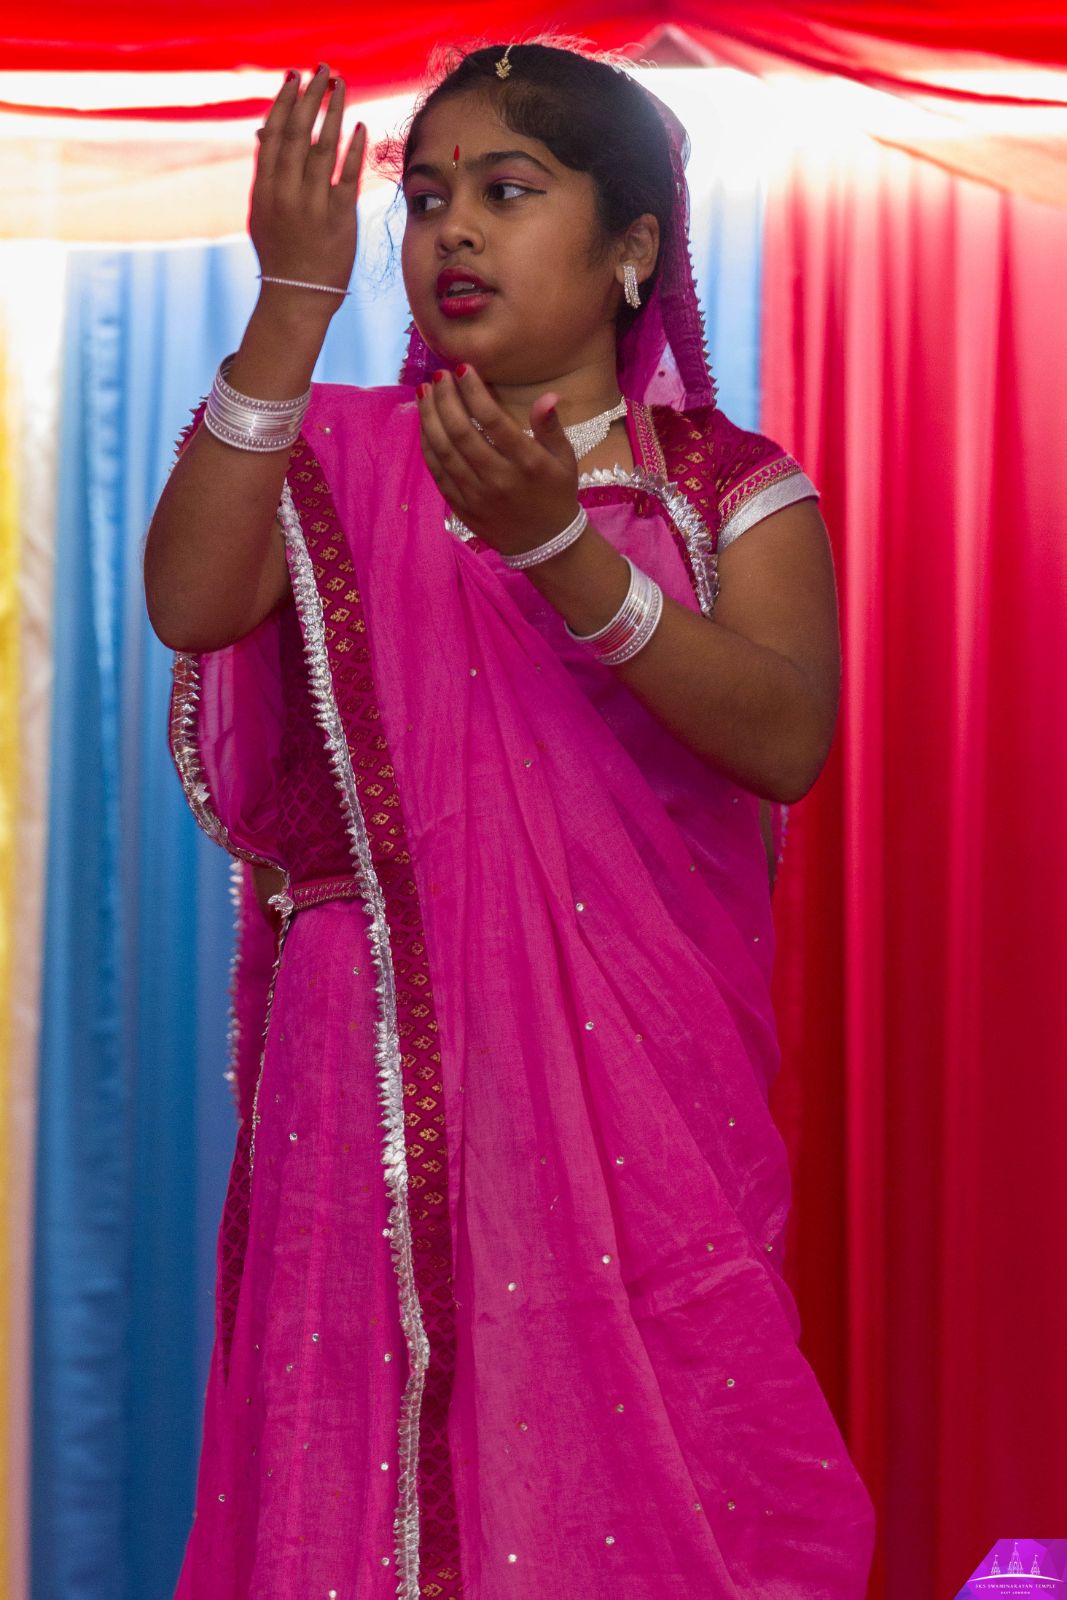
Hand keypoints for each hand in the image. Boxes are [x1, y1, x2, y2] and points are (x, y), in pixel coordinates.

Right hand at [249, 63, 365, 305]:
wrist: (296, 297)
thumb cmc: (282, 253)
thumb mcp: (262, 212)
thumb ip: (267, 172)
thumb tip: (266, 130)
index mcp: (264, 189)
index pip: (274, 134)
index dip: (284, 102)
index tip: (294, 78)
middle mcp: (285, 194)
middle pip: (298, 133)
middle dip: (310, 97)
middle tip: (322, 71)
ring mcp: (312, 206)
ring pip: (323, 148)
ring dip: (333, 112)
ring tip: (340, 87)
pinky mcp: (338, 220)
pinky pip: (347, 177)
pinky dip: (353, 149)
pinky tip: (359, 126)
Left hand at [416, 366, 581, 556]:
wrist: (544, 543)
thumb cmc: (556, 494)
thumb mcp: (564, 460)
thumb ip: (551, 427)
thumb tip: (548, 396)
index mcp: (526, 463)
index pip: (492, 419)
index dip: (473, 391)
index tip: (462, 369)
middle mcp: (498, 478)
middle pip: (461, 431)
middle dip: (446, 398)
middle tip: (439, 376)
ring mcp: (476, 495)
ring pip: (443, 450)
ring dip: (430, 417)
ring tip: (423, 392)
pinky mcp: (461, 506)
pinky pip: (437, 472)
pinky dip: (428, 444)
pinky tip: (424, 423)